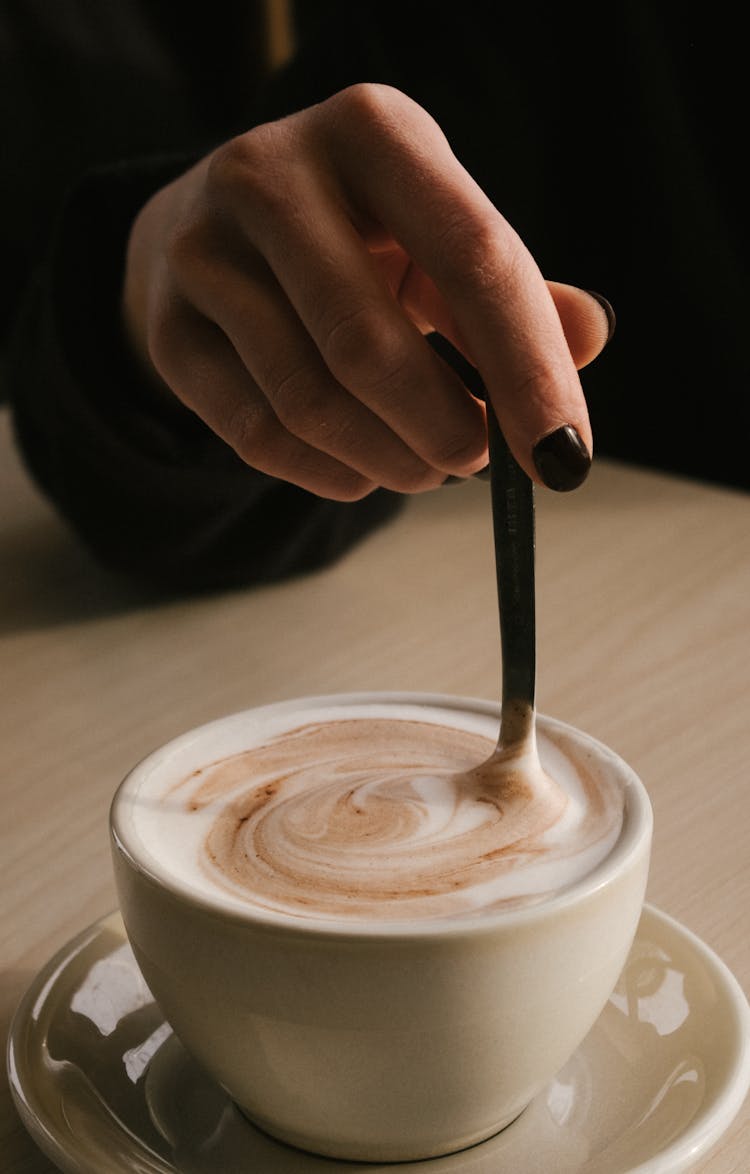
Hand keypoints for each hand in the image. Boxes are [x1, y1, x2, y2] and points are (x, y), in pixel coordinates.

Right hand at [123, 84, 611, 497]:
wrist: (215, 229)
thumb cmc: (356, 238)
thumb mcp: (441, 237)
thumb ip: (515, 291)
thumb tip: (588, 338)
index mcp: (371, 131)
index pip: (471, 257)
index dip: (527, 368)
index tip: (563, 457)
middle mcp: (271, 174)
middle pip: (369, 344)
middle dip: (444, 431)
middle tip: (478, 462)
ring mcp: (203, 251)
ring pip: (310, 402)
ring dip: (391, 463)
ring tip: (427, 466)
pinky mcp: (168, 328)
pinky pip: (257, 436)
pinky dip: (330, 475)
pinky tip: (364, 469)